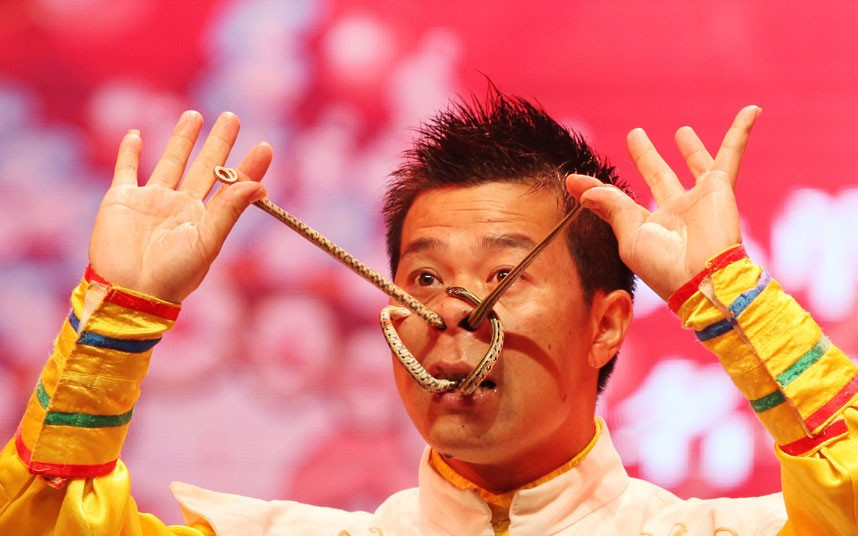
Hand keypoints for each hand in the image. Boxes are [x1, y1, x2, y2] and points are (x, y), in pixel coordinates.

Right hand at [88, 111, 271, 302]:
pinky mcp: (121, 200)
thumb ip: (229, 211)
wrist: (128, 292)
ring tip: (195, 116)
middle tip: (232, 117)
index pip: (231, 186)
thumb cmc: (173, 275)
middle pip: (204, 167)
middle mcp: (181, 206)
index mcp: (205, 218)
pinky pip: (126, 170)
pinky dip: (129, 152)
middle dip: (218, 143)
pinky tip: (136, 134)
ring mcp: (151, 201)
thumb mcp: (207, 242)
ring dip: (181, 139)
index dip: (247, 167)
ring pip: (170, 162)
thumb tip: (259, 185)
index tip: (265, 146)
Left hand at [566, 105, 760, 300]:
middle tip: (635, 135)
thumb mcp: (629, 235)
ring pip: (697, 164)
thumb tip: (575, 184)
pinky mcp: (721, 187)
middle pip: (659, 176)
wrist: (704, 278)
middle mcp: (676, 211)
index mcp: (651, 226)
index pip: (622, 202)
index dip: (599, 192)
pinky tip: (752, 110)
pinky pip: (732, 153)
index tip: (575, 180)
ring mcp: (701, 198)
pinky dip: (742, 131)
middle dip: (647, 158)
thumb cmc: (663, 265)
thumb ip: (608, 206)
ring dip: (691, 148)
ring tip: (681, 130)